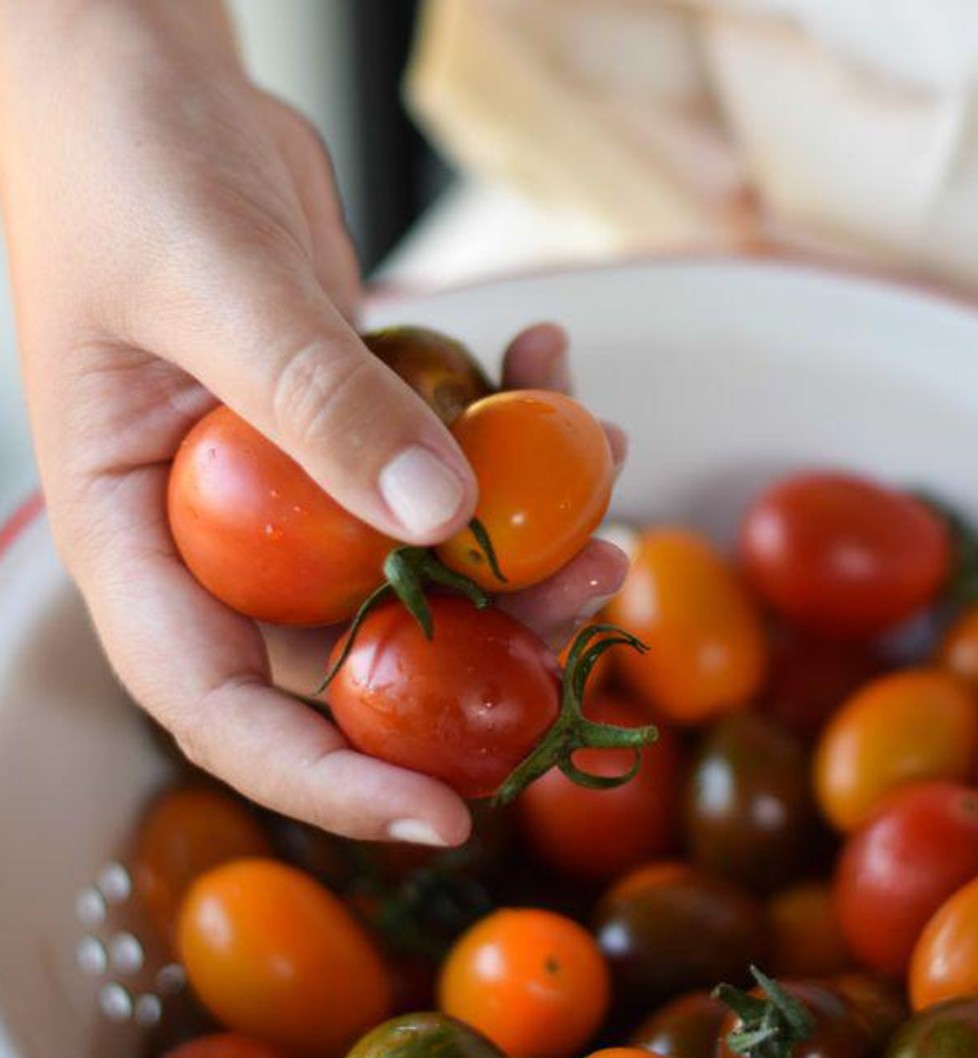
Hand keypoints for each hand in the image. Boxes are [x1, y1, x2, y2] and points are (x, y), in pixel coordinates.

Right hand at [0, 2, 624, 844]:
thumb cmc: (120, 160)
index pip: (219, 706)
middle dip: (485, 638)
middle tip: (595, 585)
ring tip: (607, 465)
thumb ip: (316, 404)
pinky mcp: (357, 417)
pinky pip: (448, 456)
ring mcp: (296, 476)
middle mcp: (219, 528)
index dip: (327, 777)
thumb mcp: (212, 283)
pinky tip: (553, 360)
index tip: (439, 814)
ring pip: (424, 556)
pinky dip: (514, 423)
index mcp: (136, 536)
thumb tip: (440, 524)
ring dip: (527, 529)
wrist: (140, 68)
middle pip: (355, 644)